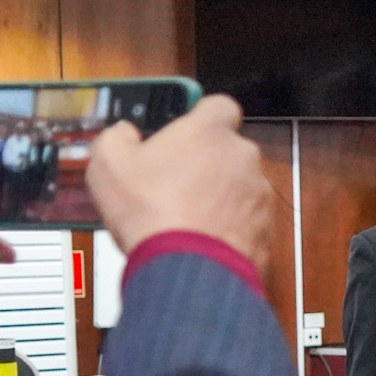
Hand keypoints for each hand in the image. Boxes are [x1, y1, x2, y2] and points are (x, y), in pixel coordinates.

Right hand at [85, 94, 271, 270]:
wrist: (187, 268)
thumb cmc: (151, 212)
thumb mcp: (108, 165)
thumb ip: (116, 137)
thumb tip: (123, 134)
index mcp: (208, 131)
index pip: (218, 106)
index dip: (202, 118)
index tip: (186, 133)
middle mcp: (242, 156)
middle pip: (229, 150)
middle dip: (208, 163)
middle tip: (177, 184)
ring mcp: (259, 193)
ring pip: (241, 186)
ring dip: (221, 197)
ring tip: (189, 219)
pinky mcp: (267, 228)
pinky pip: (248, 220)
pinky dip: (232, 227)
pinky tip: (205, 241)